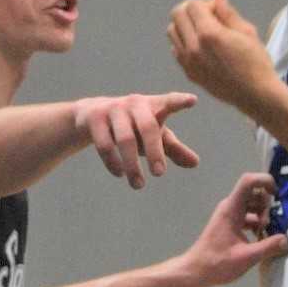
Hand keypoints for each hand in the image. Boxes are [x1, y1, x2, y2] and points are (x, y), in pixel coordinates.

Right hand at [73, 92, 199, 188]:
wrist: (91, 115)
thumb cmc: (133, 126)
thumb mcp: (154, 135)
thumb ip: (174, 148)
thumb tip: (196, 163)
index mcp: (153, 105)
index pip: (169, 102)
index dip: (180, 102)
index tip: (192, 101)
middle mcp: (135, 103)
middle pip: (148, 127)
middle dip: (154, 152)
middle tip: (160, 174)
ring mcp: (113, 109)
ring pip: (125, 139)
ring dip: (132, 165)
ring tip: (138, 185)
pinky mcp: (95, 118)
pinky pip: (105, 145)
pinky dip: (113, 162)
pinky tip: (120, 174)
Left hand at [168, 0, 277, 112]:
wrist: (255, 94)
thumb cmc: (256, 61)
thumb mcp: (246, 31)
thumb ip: (227, 12)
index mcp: (209, 33)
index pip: (191, 4)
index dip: (205, 2)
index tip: (218, 10)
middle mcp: (193, 46)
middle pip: (177, 14)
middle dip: (191, 10)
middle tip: (208, 17)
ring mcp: (188, 61)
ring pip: (172, 31)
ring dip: (184, 25)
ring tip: (203, 31)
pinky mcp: (188, 73)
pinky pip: (176, 49)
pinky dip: (184, 42)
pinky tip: (201, 47)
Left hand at [181, 172, 287, 286]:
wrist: (196, 271)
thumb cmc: (217, 263)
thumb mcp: (246, 257)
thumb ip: (268, 247)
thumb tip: (286, 240)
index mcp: (232, 208)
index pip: (248, 181)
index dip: (265, 181)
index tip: (276, 196)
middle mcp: (230, 207)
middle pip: (254, 193)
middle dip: (267, 206)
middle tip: (269, 227)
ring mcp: (230, 215)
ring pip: (252, 205)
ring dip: (263, 216)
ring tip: (266, 235)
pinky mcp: (230, 224)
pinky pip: (248, 216)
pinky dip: (257, 223)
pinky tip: (261, 239)